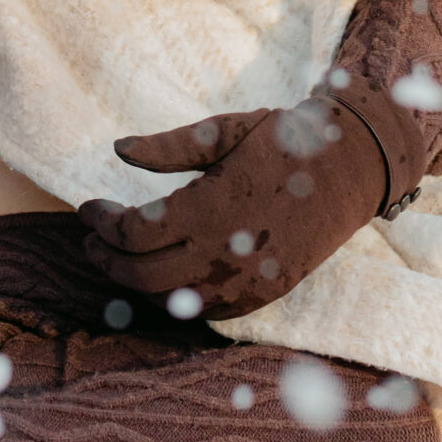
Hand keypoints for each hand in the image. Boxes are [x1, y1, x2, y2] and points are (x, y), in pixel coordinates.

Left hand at [75, 73, 426, 318]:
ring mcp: (249, 279)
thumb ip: (170, 146)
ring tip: (120, 258)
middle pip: (143, 275)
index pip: (135, 232)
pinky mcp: (266, 293)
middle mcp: (228, 251)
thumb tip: (118, 148)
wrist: (353, 168)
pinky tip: (164, 278)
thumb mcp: (227, 129)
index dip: (102, 224)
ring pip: (172, 301)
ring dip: (137, 283)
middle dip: (107, 259)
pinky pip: (208, 313)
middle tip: (91, 239)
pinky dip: (176, 301)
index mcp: (213, 205)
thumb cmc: (287, 139)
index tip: (87, 208)